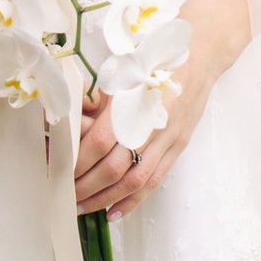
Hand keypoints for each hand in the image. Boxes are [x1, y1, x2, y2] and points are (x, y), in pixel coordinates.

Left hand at [71, 0, 249, 218]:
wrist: (202, 48)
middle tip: (64, 196)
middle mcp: (150, 123)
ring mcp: (168, 137)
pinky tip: (114, 212)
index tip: (59, 170)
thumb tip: (75, 123)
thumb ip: (100, 98)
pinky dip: (133, 200)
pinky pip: (155, 180)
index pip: (98, 142)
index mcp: (132, 100)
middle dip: (85, 187)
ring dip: (106, 199)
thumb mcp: (122, 67)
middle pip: (113, 168)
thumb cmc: (156, 53)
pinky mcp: (179, 145)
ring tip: (84, 208)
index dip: (77, 161)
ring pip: (134, 181)